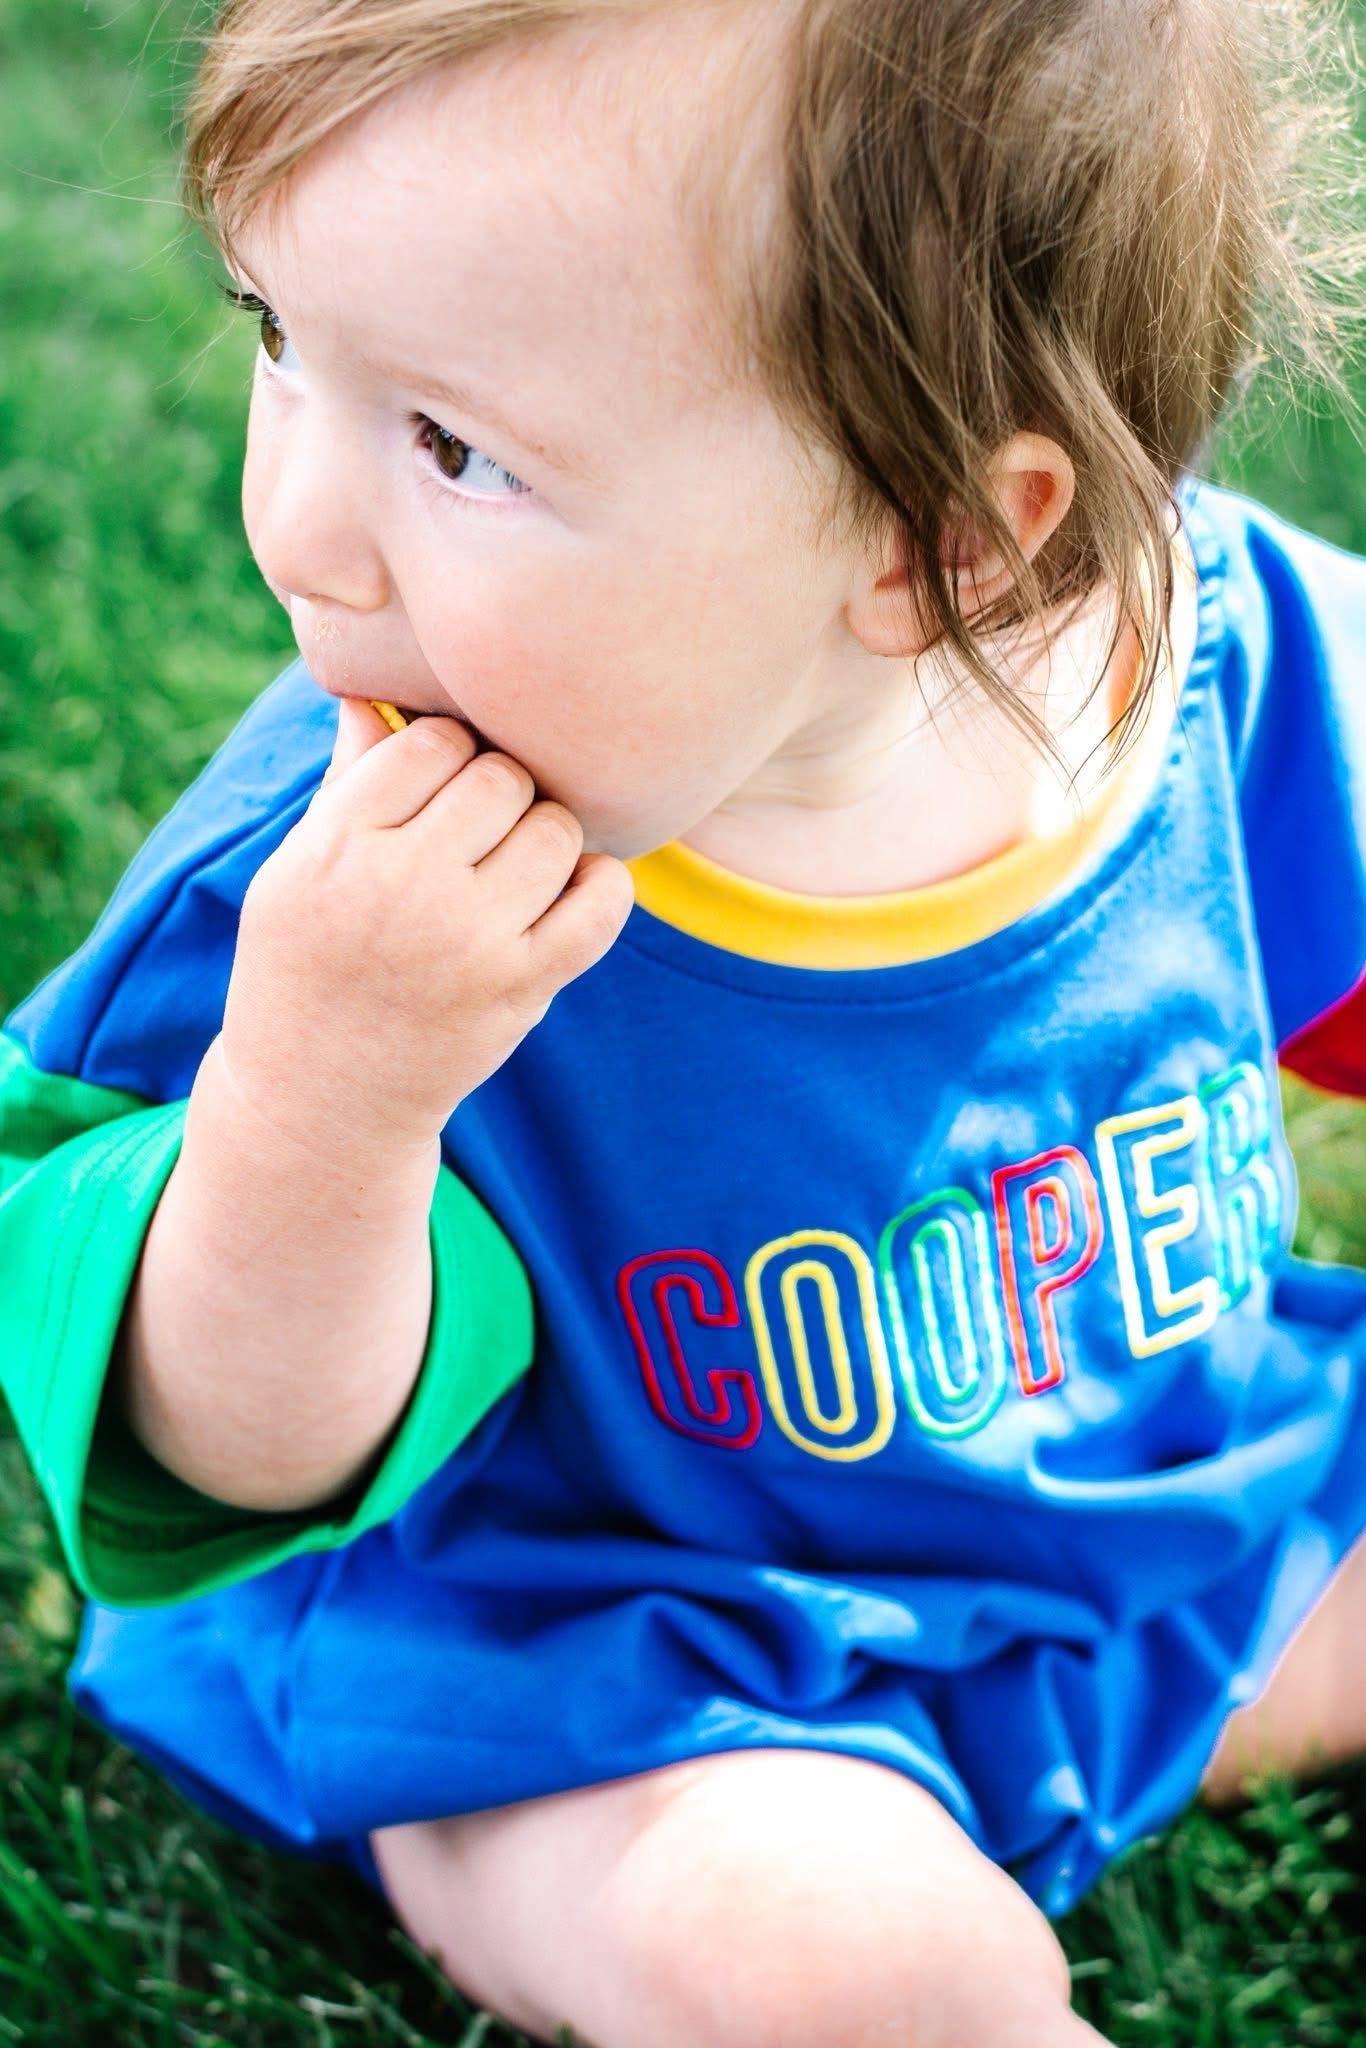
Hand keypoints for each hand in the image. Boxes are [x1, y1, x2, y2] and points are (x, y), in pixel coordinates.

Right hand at [218, 698, 635, 1155]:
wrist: (323, 1098)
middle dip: (498, 791)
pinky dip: (600, 885)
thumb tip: (377, 691)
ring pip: (555, 829)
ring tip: (514, 864)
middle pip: (499, 777)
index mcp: (337, 847)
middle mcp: (404, 889)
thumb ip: (348, 782)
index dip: (443, 753)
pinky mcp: (523, 987)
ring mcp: (470, 942)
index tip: (437, 788)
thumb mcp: (296, 870)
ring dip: (545, 836)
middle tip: (480, 829)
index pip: (429, 742)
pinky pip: (601, 903)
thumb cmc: (307, 966)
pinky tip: (569, 890)